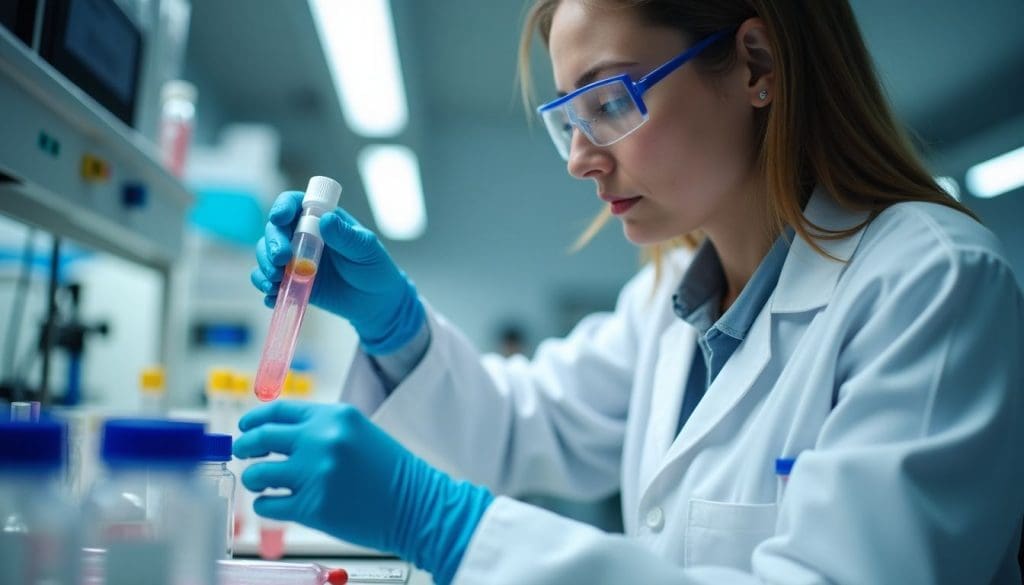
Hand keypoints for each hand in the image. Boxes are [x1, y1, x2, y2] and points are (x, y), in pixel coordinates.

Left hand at [233, 401, 492, 584]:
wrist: (417, 505)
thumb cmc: (389, 472)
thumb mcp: (358, 432)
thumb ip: (320, 428)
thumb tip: (274, 432)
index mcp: (334, 416)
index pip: (279, 410)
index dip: (255, 419)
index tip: (245, 427)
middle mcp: (321, 440)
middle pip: (262, 437)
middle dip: (245, 445)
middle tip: (243, 452)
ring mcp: (315, 474)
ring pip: (258, 473)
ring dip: (254, 478)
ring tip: (262, 482)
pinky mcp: (311, 506)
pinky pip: (267, 504)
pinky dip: (266, 504)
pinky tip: (277, 503)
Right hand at [252, 191, 425, 353]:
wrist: (376, 302)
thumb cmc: (374, 268)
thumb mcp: (366, 249)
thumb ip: (346, 236)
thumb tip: (326, 219)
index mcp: (321, 219)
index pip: (295, 204)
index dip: (283, 207)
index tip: (280, 218)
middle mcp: (303, 236)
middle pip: (274, 231)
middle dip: (272, 243)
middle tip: (281, 259)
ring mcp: (295, 260)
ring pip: (267, 255)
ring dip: (264, 266)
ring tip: (276, 280)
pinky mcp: (292, 283)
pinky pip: (270, 283)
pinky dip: (267, 289)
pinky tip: (273, 297)